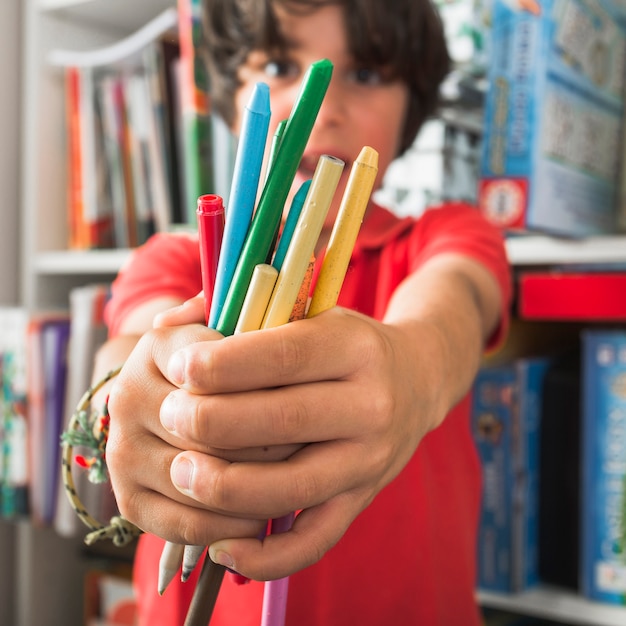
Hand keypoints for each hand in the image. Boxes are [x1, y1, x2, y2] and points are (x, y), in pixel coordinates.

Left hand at [114, 295, 448, 580]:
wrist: (415, 380)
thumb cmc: (344, 344)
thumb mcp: (310, 311)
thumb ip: (241, 310)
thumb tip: (165, 323)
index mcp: (355, 346)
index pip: (284, 355)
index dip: (224, 364)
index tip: (179, 367)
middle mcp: (371, 404)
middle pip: (284, 420)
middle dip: (212, 421)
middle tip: (169, 414)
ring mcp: (369, 459)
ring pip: (292, 487)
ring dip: (226, 488)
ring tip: (180, 473)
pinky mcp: (362, 499)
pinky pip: (315, 541)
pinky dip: (266, 557)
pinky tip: (221, 548)